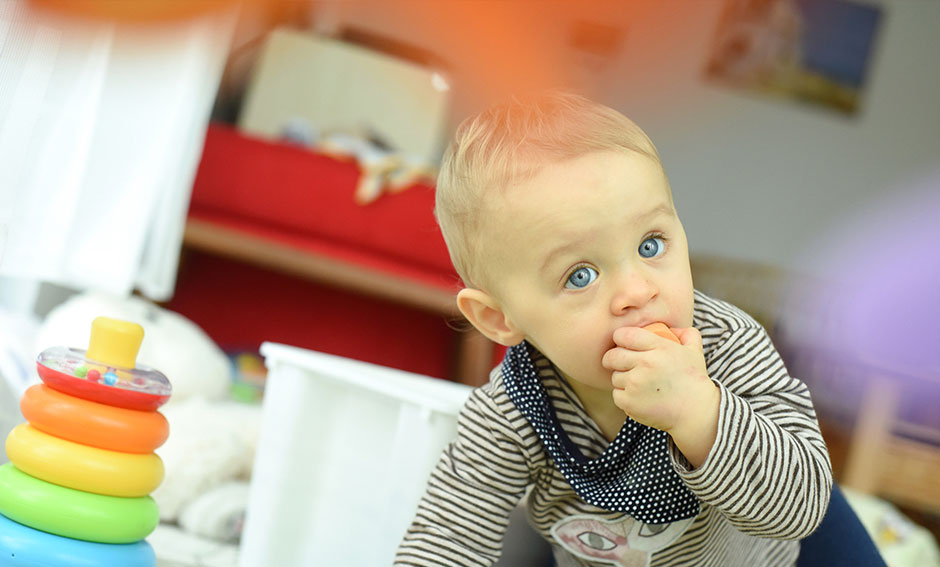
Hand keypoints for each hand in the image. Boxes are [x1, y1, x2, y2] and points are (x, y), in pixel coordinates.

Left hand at [602, 326, 719, 466]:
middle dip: (612, 358)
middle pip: (613, 355)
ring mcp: (636, 383)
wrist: (697, 412)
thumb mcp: (695, 352)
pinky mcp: (630, 402)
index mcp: (660, 347)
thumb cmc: (694, 380)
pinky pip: (616, 394)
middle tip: (616, 362)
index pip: (625, 335)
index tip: (621, 343)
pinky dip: (624, 396)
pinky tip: (636, 396)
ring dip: (621, 378)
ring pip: (615, 376)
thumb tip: (671, 329)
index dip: (619, 338)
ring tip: (635, 383)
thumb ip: (686, 334)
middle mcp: (646, 363)